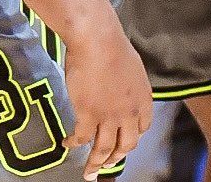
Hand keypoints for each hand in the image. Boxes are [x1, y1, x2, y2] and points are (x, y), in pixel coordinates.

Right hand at [61, 21, 151, 179]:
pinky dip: (75, 143)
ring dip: (96, 163)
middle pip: (126, 145)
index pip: (143, 128)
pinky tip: (68, 144)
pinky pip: (82, 137)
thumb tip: (119, 87)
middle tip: (107, 165)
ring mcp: (109, 117)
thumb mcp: (132, 68)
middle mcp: (130, 114)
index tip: (124, 140)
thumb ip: (128, 85)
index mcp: (143, 101)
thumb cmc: (113, 46)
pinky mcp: (88, 115)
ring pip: (104, 148)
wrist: (97, 41)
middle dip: (116, 158)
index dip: (132, 136)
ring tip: (89, 173)